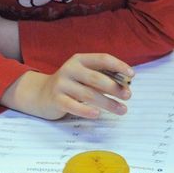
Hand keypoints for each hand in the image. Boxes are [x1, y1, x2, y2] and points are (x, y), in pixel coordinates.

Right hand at [1, 54, 134, 119]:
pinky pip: (73, 105)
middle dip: (114, 87)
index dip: (118, 65)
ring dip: (107, 103)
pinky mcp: (56, 99)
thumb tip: (126, 85)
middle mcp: (70, 69)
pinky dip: (86, 110)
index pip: (102, 59)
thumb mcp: (85, 76)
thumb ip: (103, 77)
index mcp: (80, 59)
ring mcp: (61, 84)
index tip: (132, 75)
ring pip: (88, 94)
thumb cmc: (71, 84)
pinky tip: (97, 114)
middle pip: (96, 78)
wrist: (41, 94)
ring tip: (121, 110)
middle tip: (128, 96)